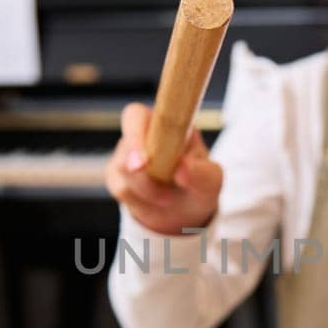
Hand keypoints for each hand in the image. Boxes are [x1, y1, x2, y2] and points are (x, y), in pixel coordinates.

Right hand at [105, 102, 222, 235]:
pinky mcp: (116, 179)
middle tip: (162, 192)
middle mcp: (139, 135)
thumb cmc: (199, 184)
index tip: (144, 161)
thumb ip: (200, 173)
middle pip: (125, 146)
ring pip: (121, 171)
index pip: (137, 115)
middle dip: (139, 171)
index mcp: (163, 124)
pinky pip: (121, 191)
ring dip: (148, 191)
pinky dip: (141, 202)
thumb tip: (182, 168)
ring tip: (169, 198)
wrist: (187, 211)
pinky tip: (156, 202)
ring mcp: (124, 156)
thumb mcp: (211, 179)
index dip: (136, 134)